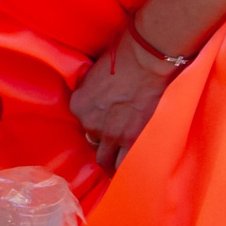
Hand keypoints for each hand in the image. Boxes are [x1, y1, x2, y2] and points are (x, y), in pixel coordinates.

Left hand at [67, 28, 179, 170]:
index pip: (84, 124)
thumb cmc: (123, 58)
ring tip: (125, 160)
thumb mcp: (94, 74)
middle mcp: (90, 124)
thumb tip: (98, 99)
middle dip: (105, 143)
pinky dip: (130, 167)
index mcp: (78, 106)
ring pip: (107, 161)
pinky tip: (135, 168)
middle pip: (94, 143)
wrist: (147, 60)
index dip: (98, 125)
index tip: (108, 123)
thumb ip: (92, 93)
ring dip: (115, 160)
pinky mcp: (132, 141)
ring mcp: (111, 135)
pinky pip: (126, 165)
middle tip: (118, 140)